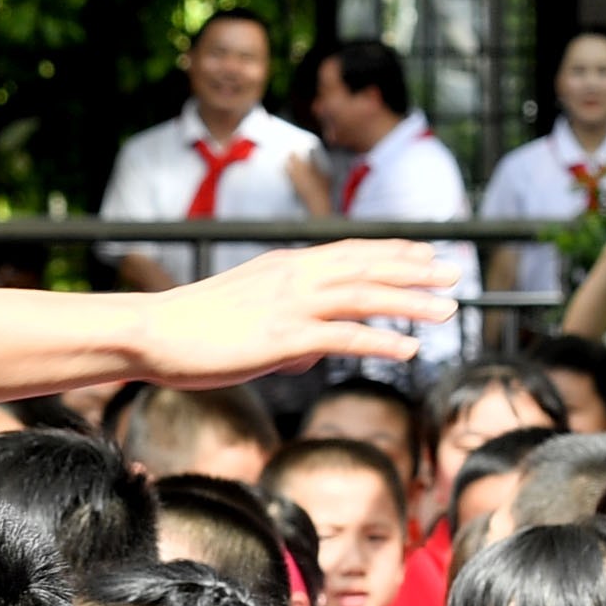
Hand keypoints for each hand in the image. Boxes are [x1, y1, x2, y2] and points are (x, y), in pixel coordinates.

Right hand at [137, 245, 456, 386]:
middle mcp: (293, 277)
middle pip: (366, 266)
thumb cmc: (192, 329)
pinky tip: (409, 350)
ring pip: (363, 295)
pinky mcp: (281, 338)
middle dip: (414, 269)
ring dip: (410, 302)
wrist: (151, 332)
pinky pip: (343, 338)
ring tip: (447, 310)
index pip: (349, 251)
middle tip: (454, 274)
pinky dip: (380, 341)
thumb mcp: (246, 317)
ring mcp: (289, 305)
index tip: (426, 254)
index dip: (392, 252)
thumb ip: (284, 328)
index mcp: (284, 266)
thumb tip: (309, 354)